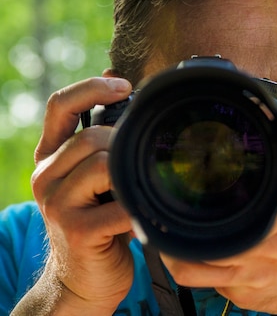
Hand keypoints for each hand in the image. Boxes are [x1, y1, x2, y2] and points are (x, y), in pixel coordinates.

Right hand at [24, 77, 134, 313]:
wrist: (84, 279)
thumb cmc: (101, 223)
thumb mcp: (99, 181)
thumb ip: (105, 146)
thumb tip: (129, 96)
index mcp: (51, 157)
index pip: (61, 106)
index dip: (91, 88)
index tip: (124, 84)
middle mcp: (46, 176)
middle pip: (91, 136)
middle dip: (126, 145)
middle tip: (143, 166)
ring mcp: (56, 203)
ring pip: (103, 164)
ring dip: (132, 176)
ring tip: (140, 192)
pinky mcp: (75, 230)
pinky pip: (118, 205)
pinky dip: (139, 208)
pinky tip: (144, 217)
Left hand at [161, 123, 276, 314]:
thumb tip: (263, 107)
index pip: (248, 211)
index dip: (212, 208)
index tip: (187, 195)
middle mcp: (272, 249)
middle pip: (209, 243)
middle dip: (179, 229)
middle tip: (159, 211)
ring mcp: (257, 277)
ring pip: (196, 270)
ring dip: (174, 253)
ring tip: (164, 232)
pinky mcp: (245, 297)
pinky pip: (206, 284)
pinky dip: (193, 268)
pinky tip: (192, 251)